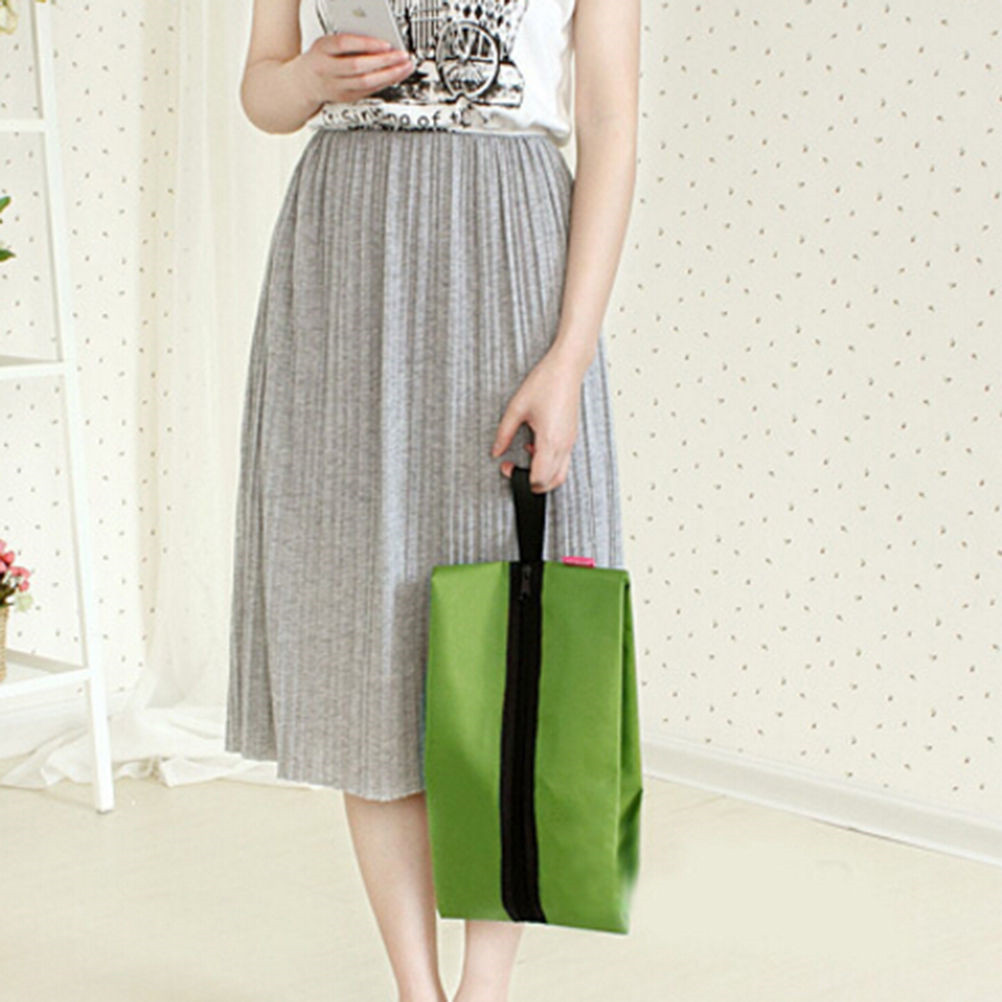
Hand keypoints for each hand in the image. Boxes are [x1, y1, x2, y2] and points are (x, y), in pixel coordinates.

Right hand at [296, 32, 414, 104]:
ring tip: (405, 67)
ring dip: (389, 75)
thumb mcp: (327, 43)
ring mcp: (336, 87)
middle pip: (358, 67)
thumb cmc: (320, 58)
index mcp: (322, 50)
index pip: (344, 45)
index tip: (386, 43)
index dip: (366, 44)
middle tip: (402, 56)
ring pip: (365, 83)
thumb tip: (378, 42)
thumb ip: (349, 42)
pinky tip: (396, 76)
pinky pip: (368, 91)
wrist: (304, 83)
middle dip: (384, 61)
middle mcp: (327, 70)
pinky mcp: (345, 98)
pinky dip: (384, 83)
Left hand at [490, 347, 586, 492]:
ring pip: (560, 475)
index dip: (520, 480)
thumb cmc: (546, 382)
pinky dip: (549, 463)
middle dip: (531, 482)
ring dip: (542, 475)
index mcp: (550, 440)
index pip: (539, 478)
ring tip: (525, 458)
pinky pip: (562, 461)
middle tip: (513, 467)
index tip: (507, 466)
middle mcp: (564, 445)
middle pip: (551, 482)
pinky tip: (535, 447)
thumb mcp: (516, 408)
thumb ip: (504, 433)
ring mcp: (570, 441)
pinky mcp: (571, 436)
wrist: (567, 368)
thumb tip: (496, 450)